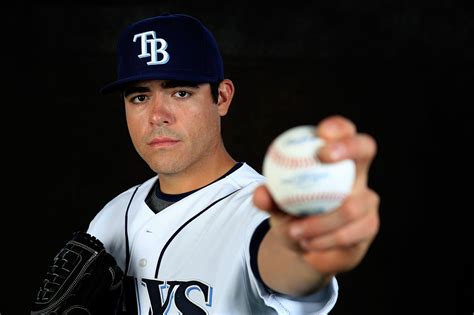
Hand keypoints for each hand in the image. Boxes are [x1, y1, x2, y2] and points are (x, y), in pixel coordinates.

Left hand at [253, 115, 379, 274]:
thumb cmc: (290, 215)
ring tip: (296, 232)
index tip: (320, 134)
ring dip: (321, 222)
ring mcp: (366, 200)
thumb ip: (268, 199)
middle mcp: (356, 175)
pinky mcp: (369, 226)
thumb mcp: (275, 206)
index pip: (343, 131)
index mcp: (334, 160)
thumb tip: (261, 193)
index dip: (338, 127)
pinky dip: (325, 241)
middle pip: (366, 147)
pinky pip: (350, 234)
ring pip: (352, 206)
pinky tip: (308, 245)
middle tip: (323, 156)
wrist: (303, 247)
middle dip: (348, 146)